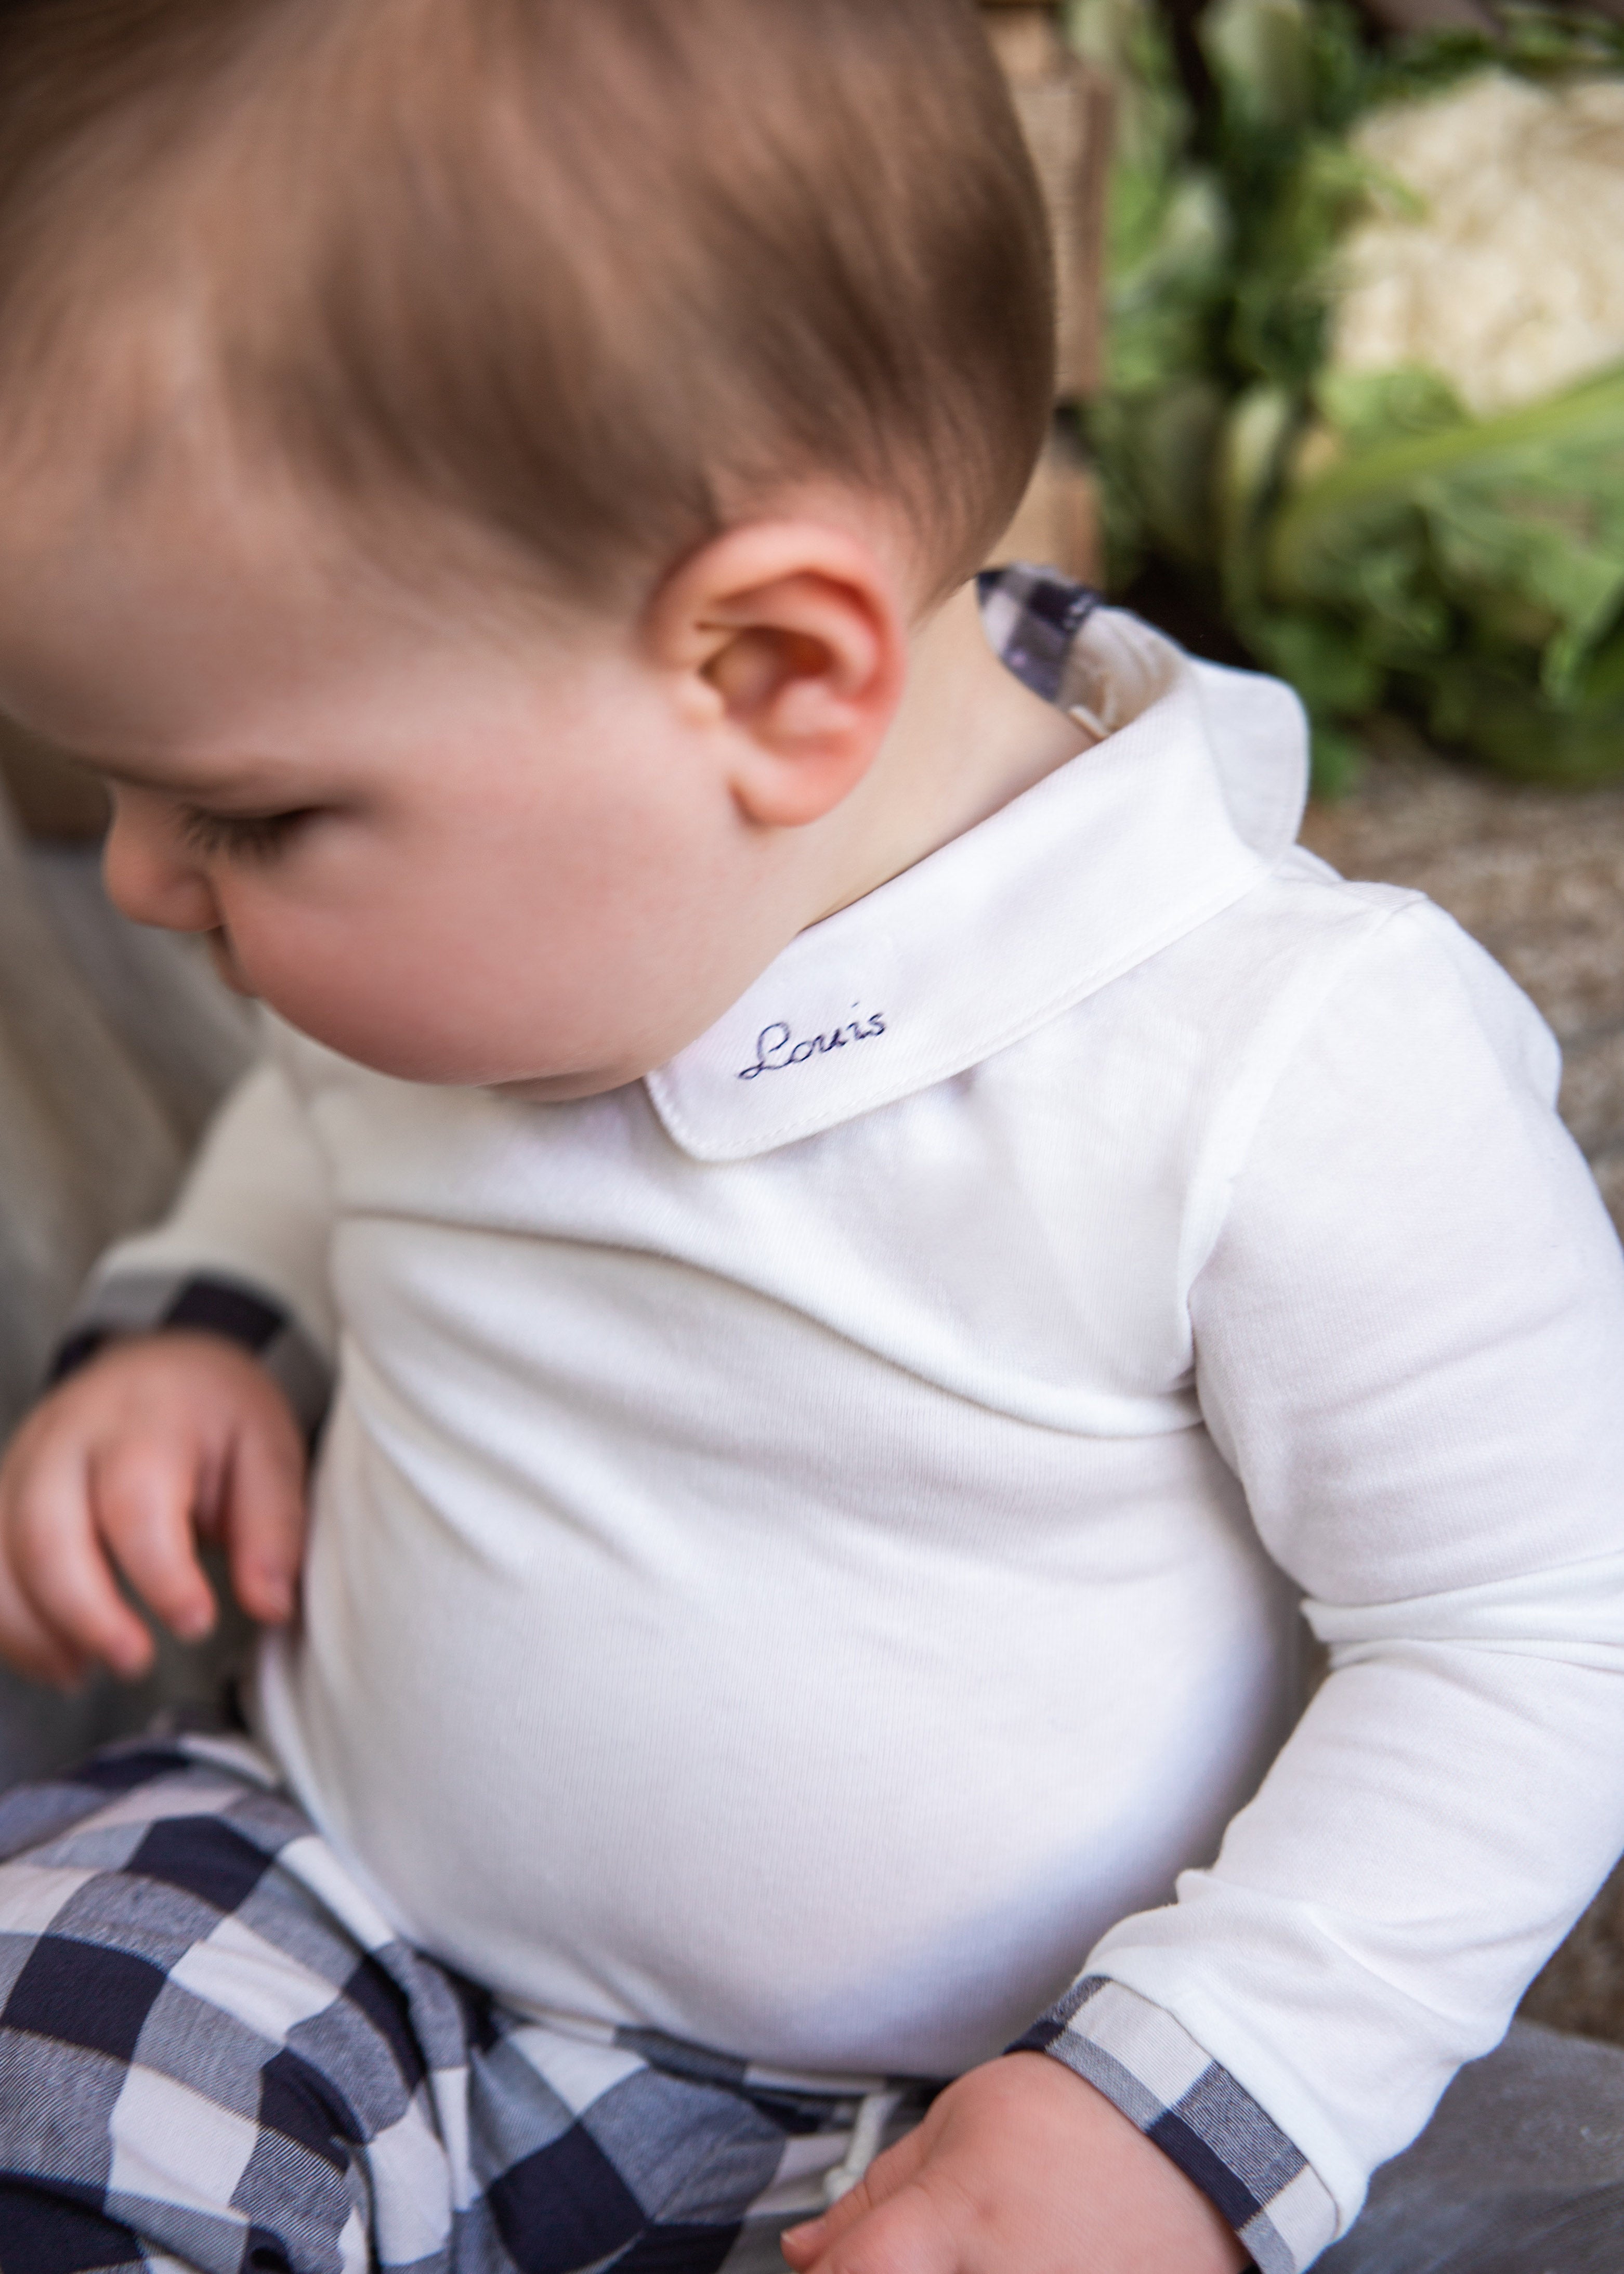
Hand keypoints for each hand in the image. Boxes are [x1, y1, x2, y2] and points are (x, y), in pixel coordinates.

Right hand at [0, 1333, 307, 1685]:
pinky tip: (58, 1656)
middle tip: (135, 1660)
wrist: (161, 1366)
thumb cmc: (216, 1413)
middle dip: (84, 1614)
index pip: (136, 1502)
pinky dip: (10, 1626)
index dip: (161, 1575)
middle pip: (46, 1533)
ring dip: (35, 1629)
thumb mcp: (269, 1451)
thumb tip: (270, 1605)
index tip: (196, 1621)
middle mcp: (68, 1437)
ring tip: (88, 1669)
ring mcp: (22, 1464)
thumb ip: (272, 1528)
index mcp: (146, 1417)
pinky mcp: (0, 1496)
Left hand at [781, 2052, 1248, 2273]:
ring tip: (1000, 2245)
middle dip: (898, 2270)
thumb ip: (872, 2198)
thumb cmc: (1072, 2120)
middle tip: (930, 2248)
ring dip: (963, 2270)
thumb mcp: (955, 2125)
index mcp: (955, 2220)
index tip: (831, 2268)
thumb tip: (804, 2255)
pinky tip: (1038, 2256)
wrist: (1188, 2131)